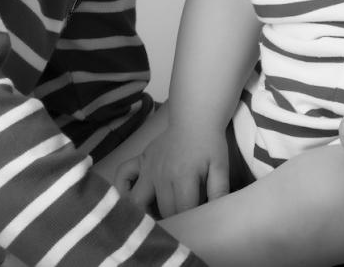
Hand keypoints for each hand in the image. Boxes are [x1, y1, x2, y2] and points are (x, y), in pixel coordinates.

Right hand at [115, 124, 229, 217]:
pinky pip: (122, 174)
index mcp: (183, 176)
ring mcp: (148, 167)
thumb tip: (216, 215)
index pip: (183, 211)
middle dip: (174, 221)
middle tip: (183, 224)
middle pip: (163, 210)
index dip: (191, 223)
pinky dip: (122, 189)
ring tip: (156, 220)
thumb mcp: (221, 166)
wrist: (194, 118)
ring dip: (147, 213)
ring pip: (139, 201)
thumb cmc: (209, 144)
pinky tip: (130, 200)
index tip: (196, 226)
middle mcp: (162, 173)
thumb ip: (219, 191)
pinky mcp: (141, 160)